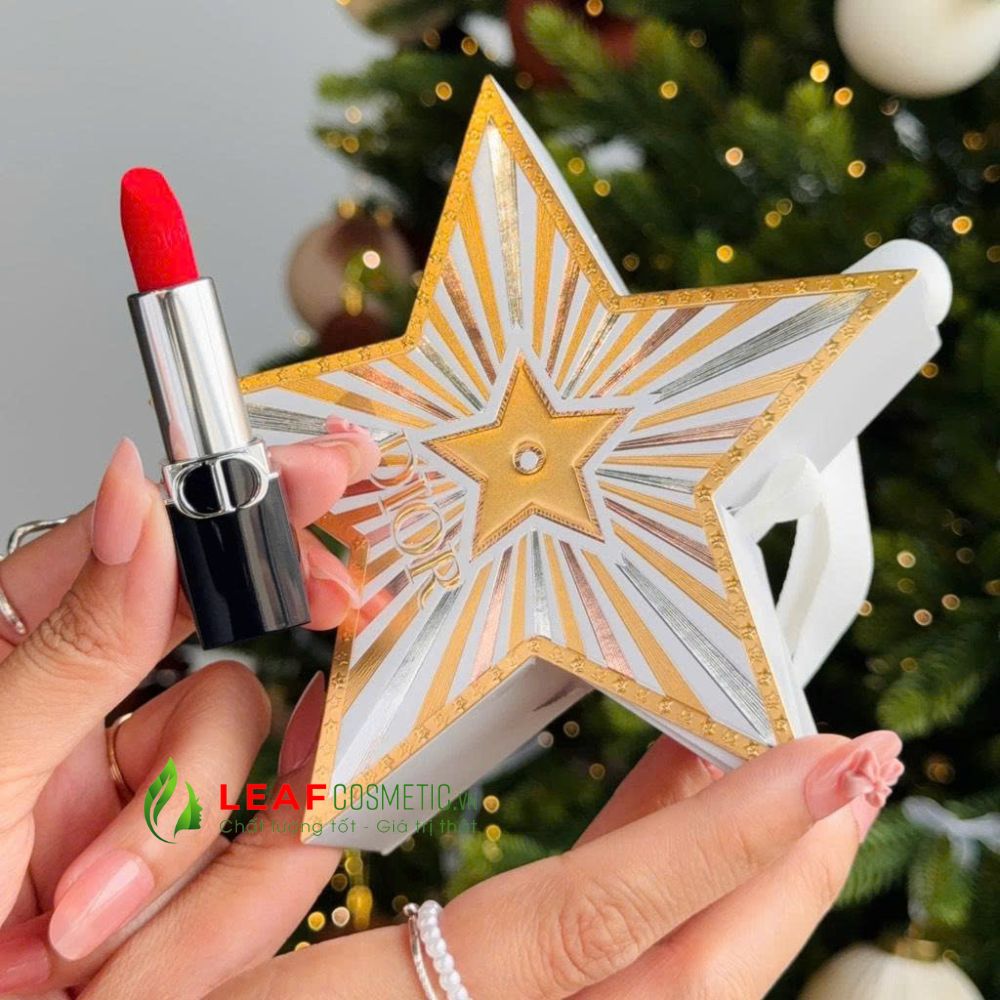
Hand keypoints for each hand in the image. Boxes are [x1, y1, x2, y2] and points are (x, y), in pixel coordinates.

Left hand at [0, 427, 379, 994]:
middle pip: (217, 648)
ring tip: (72, 936)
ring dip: (173, 853)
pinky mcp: (182, 879)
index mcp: (15, 662)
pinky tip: (139, 952)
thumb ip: (79, 641)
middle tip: (341, 590)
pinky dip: (220, 907)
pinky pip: (259, 853)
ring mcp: (138, 801)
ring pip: (244, 760)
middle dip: (263, 663)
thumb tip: (136, 499)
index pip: (140, 553)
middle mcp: (86, 720)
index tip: (313, 467)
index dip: (227, 506)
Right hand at [7, 683, 901, 997]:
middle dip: (758, 884)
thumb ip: (70, 666)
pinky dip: (594, 877)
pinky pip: (511, 944)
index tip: (820, 771)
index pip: (559, 934)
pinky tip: (620, 814)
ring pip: (597, 973)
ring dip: (692, 872)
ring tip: (761, 777)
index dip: (706, 854)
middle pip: (642, 989)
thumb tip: (135, 498)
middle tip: (841, 779)